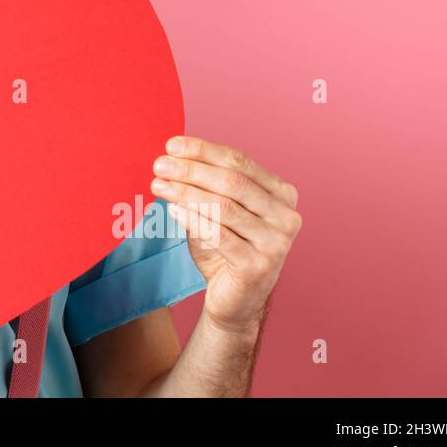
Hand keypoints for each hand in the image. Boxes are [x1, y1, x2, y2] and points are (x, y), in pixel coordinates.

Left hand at [150, 136, 301, 337]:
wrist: (234, 301)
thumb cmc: (225, 248)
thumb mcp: (217, 211)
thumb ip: (205, 185)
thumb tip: (172, 156)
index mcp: (282, 194)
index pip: (240, 162)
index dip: (204, 150)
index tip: (172, 145)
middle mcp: (287, 216)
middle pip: (232, 181)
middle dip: (191, 169)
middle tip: (160, 164)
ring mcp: (276, 243)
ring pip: (224, 207)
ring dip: (186, 192)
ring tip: (159, 185)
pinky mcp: (258, 266)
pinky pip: (219, 235)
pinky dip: (193, 219)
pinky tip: (172, 209)